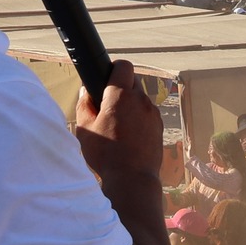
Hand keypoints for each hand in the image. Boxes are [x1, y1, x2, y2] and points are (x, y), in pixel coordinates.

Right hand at [73, 60, 163, 177]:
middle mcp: (141, 100)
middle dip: (121, 87)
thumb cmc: (106, 154)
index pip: (123, 66)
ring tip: (118, 123)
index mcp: (121, 96)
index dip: (113, 69)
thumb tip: (87, 91)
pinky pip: (148, 113)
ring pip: (141, 98)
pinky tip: (130, 133)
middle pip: (133, 81)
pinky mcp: (160, 126)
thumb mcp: (85, 128)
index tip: (106, 79)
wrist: (132, 178)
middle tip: (108, 104)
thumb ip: (84, 105)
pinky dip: (140, 116)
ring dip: (131, 103)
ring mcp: (153, 113)